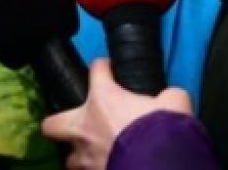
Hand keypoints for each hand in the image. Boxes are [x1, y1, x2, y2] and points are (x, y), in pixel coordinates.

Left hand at [41, 59, 192, 169]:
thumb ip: (169, 96)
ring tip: (94, 154)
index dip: (103, 68)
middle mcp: (86, 126)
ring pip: (69, 159)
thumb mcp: (174, 102)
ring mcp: (87, 158)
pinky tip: (109, 167)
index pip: (96, 71)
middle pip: (53, 124)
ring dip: (80, 156)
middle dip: (60, 124)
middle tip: (80, 122)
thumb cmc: (162, 129)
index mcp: (102, 99)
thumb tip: (172, 98)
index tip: (109, 70)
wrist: (161, 166)